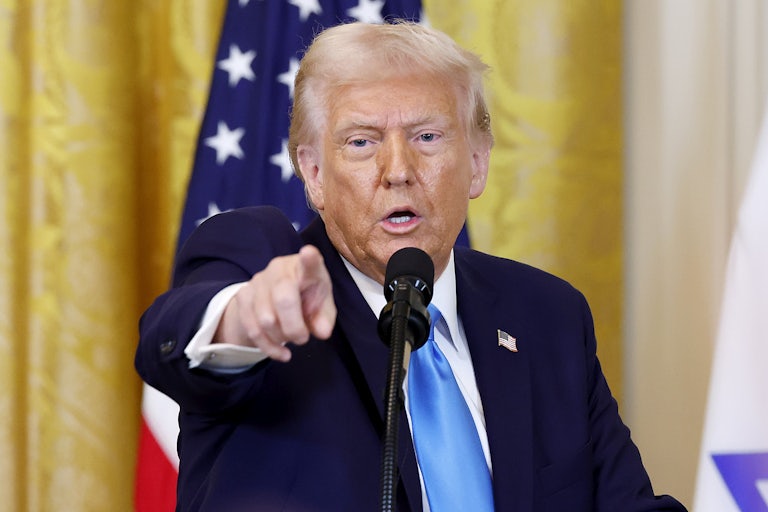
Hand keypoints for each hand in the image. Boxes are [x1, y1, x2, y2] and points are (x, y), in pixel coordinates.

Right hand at [214, 245, 335, 361]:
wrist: (276, 299)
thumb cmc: (307, 299)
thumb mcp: (322, 308)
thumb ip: (325, 319)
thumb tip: (322, 332)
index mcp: (305, 268)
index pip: (309, 262)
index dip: (309, 259)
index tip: (309, 253)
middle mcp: (279, 269)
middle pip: (283, 299)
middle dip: (294, 328)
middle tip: (303, 338)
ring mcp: (258, 281)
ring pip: (266, 319)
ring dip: (281, 338)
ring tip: (291, 338)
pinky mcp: (243, 296)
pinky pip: (252, 329)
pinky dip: (269, 347)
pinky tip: (282, 353)